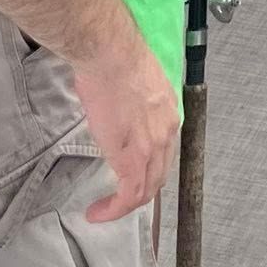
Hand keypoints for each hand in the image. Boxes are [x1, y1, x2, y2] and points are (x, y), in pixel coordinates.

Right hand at [73, 34, 179, 221]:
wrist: (109, 55)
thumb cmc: (114, 59)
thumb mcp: (132, 83)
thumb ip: (130, 103)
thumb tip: (116, 108)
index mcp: (168, 111)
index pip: (164, 150)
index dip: (149, 167)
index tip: (130, 174)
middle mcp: (167, 130)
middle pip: (158, 174)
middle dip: (139, 190)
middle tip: (117, 198)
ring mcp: (152, 146)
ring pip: (146, 189)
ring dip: (124, 205)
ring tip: (104, 209)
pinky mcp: (133, 158)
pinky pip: (129, 195)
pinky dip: (114, 209)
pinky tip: (98, 212)